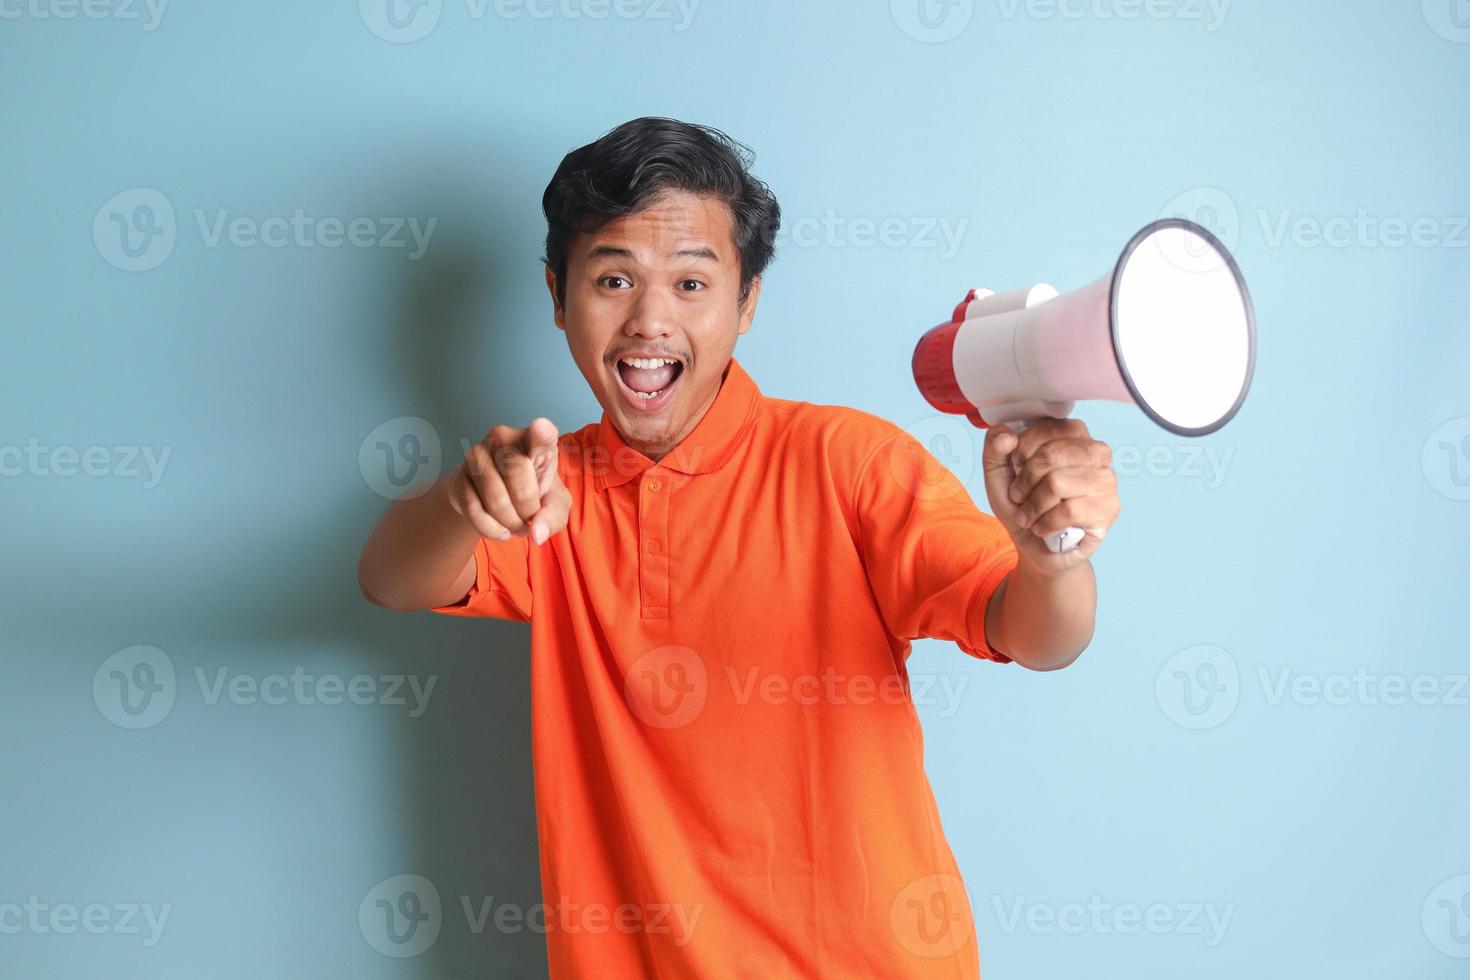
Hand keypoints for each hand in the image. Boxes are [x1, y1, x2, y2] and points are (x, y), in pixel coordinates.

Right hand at [447, 417, 570, 545]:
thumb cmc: (531, 491)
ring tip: (517, 524)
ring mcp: (477, 454)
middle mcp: (503, 438)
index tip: (541, 428)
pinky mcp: (459, 476)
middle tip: (530, 516)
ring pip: (496, 499)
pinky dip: (492, 529)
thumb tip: (537, 534)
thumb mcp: (553, 503)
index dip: (541, 433)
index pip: (541, 434)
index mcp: (534, 439)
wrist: (493, 496)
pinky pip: (475, 511)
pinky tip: (501, 530)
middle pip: (517, 476)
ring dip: (510, 523)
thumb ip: (554, 516)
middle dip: (528, 509)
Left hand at [982, 418, 1119, 572]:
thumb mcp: (999, 474)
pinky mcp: (1108, 509)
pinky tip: (1044, 528)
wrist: (1036, 547)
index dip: (1022, 450)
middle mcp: (1096, 453)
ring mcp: (1106, 480)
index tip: (1016, 468)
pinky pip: (1068, 511)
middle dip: (1025, 481)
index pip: (1048, 427)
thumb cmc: (1023, 506)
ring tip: (1031, 515)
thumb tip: (1006, 435)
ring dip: (1033, 505)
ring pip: (1057, 483)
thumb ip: (995, 448)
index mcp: (1073, 435)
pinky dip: (1046, 523)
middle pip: (1051, 454)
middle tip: (1020, 496)